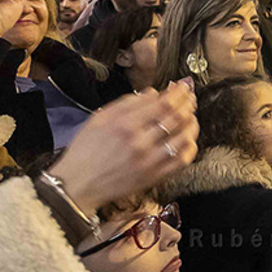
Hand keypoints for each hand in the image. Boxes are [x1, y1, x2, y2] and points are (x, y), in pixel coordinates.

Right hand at [49, 81, 198, 212]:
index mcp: (125, 124)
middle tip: (190, 98)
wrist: (78, 184)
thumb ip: (128, 102)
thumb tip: (154, 93)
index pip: (164, 103)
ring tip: (191, 116)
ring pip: (184, 137)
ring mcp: (149, 161)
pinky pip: (182, 160)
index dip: (179, 93)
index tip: (183, 87)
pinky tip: (188, 138)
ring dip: (192, 123)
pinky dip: (190, 146)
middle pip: (177, 118)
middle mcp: (140, 142)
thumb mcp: (100, 118)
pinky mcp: (154, 176)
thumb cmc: (86, 149)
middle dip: (188, 104)